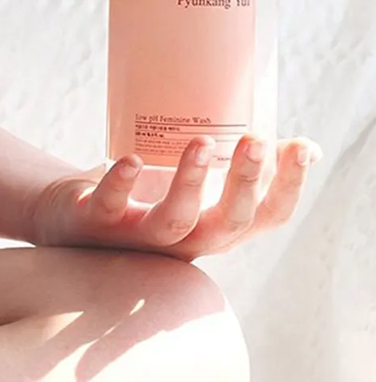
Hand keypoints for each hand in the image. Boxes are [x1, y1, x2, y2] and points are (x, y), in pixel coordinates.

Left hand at [32, 135, 321, 261]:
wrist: (73, 214)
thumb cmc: (146, 195)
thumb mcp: (200, 186)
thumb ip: (244, 169)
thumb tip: (308, 147)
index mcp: (215, 227)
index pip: (266, 217)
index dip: (290, 187)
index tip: (302, 148)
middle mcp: (186, 240)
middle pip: (228, 223)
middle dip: (246, 184)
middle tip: (257, 141)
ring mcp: (140, 237)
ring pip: (174, 222)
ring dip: (191, 184)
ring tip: (203, 143)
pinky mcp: (97, 223)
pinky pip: (110, 207)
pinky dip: (121, 184)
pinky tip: (132, 160)